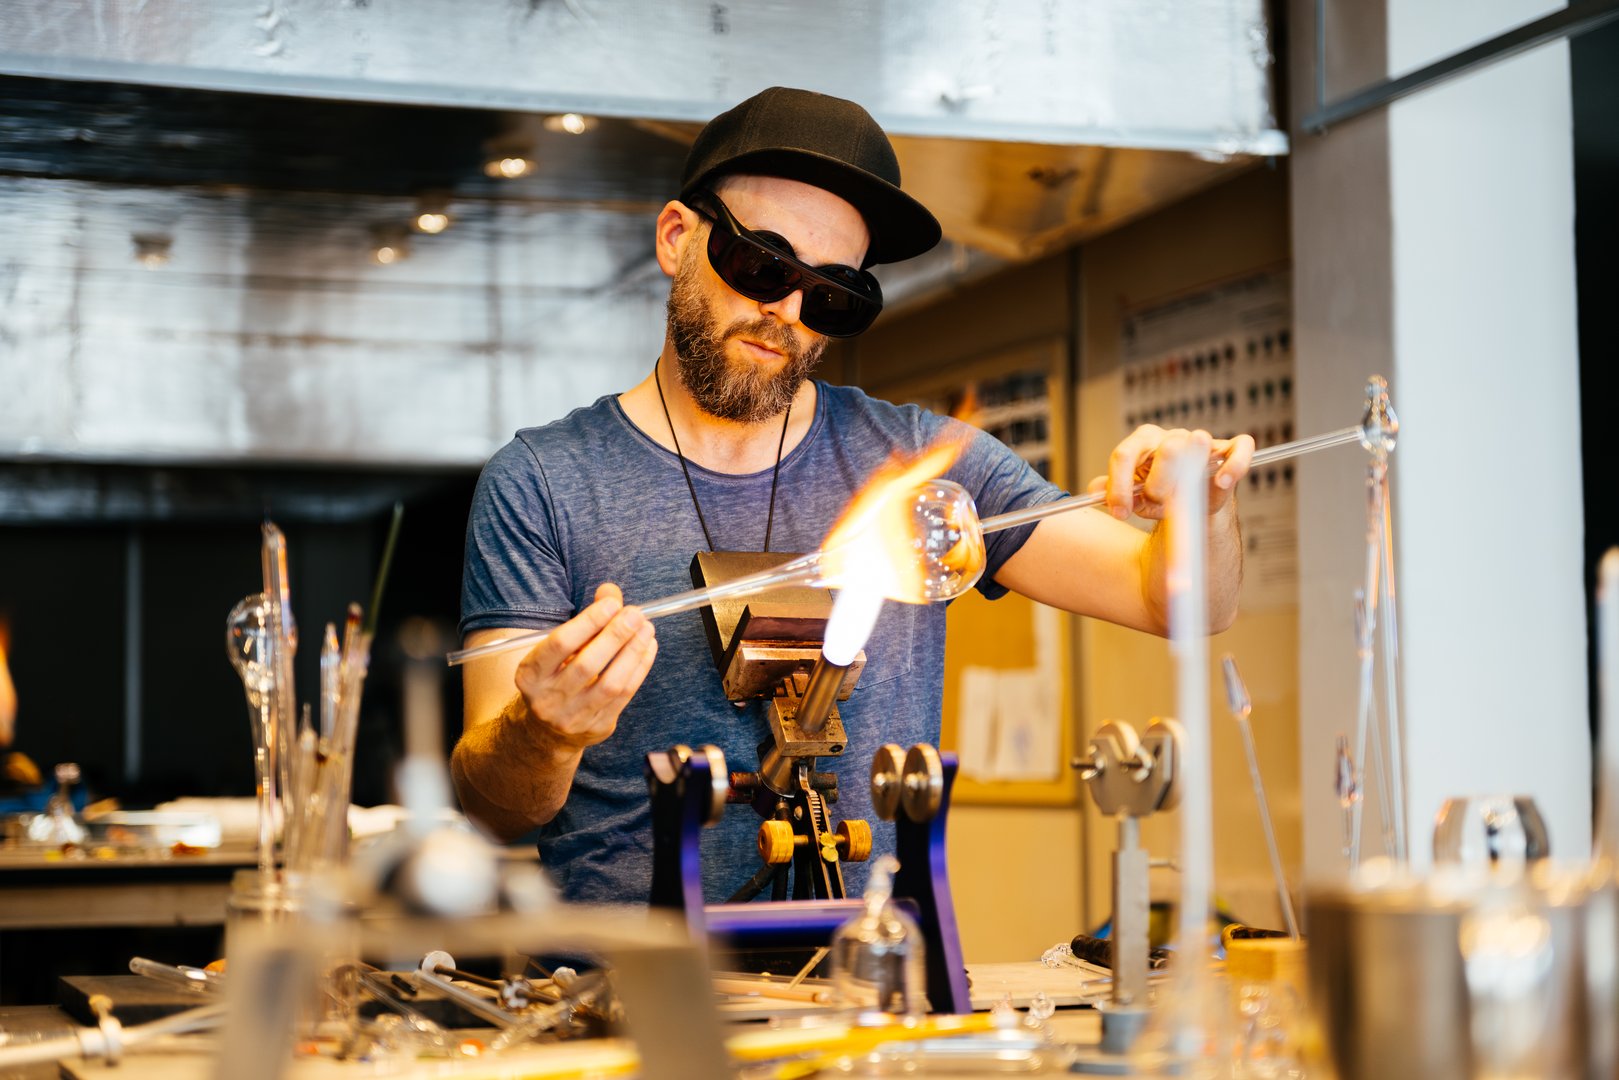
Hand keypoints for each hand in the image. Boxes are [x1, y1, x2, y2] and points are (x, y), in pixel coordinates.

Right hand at [512, 582, 656, 752]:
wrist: (547, 729)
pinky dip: (640, 668)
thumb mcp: (557, 651)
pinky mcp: (598, 727)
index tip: (611, 603)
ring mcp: (574, 717)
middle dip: (615, 636)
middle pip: (587, 665)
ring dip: (632, 652)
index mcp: (530, 675)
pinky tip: (647, 647)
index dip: (588, 621)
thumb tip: (610, 592)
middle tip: (635, 614)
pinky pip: (625, 695)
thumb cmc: (556, 676)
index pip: (560, 644)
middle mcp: (548, 699)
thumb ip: (584, 621)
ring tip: (646, 629)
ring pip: (610, 683)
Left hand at [1087, 426, 1254, 520]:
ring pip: (1197, 443)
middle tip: (1157, 504)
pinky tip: (1222, 482)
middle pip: (1164, 448)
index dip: (1120, 485)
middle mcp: (1170, 437)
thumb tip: (1093, 489)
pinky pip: (1240, 447)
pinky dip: (1234, 464)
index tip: (1120, 513)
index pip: (1125, 454)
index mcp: (1142, 442)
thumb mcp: (1133, 497)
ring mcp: (1201, 441)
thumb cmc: (1160, 497)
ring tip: (1184, 497)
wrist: (1191, 508)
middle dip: (1158, 483)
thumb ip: (1113, 492)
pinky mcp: (1229, 450)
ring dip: (1190, 475)